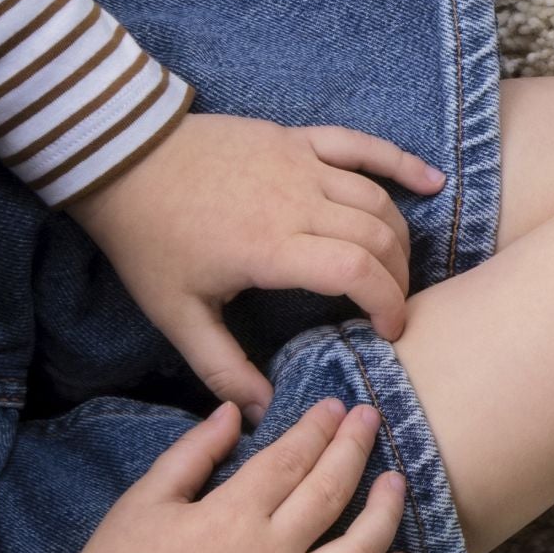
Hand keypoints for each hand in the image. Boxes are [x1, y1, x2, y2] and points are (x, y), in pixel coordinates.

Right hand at [2, 396, 411, 552]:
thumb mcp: (143, 502)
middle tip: (371, 419)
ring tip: (398, 483)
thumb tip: (233, 412)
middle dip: (356, 448)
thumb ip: (193, 454)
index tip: (336, 406)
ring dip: (385, 513)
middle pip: (331, 493)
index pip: (291, 459)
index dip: (318, 428)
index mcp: (229, 516)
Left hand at [73, 108, 447, 417]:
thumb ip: (223, 367)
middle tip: (388, 309)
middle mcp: (298, 200)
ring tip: (395, 270)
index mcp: (271, 247)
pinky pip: (362, 145)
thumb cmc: (148, 239)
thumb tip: (262, 414)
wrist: (120, 158)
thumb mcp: (176, 314)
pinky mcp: (296, 138)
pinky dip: (401, 163)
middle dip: (397, 279)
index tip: (390, 333)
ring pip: (377, 200)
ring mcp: (301, 163)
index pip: (357, 272)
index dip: (387, 304)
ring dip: (399, 237)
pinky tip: (433, 182)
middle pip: (379, 237)